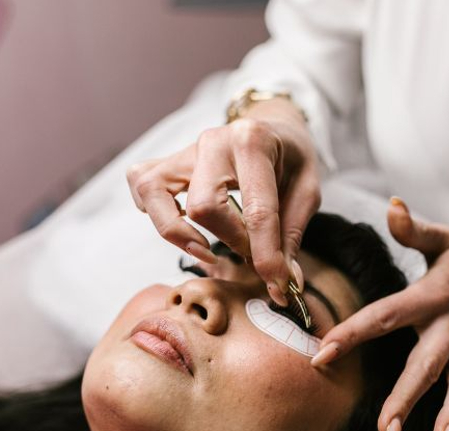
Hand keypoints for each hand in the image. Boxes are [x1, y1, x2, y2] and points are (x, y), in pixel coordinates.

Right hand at [125, 99, 320, 304]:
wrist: (272, 127)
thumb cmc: (291, 159)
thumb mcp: (308, 191)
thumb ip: (292, 235)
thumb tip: (283, 281)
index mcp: (253, 141)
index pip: (256, 210)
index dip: (266, 256)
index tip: (277, 285)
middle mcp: (213, 141)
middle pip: (204, 206)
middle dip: (230, 242)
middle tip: (251, 252)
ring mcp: (185, 150)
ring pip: (155, 192)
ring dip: (178, 232)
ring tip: (206, 250)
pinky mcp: (168, 161)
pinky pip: (141, 184)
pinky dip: (153, 211)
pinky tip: (180, 224)